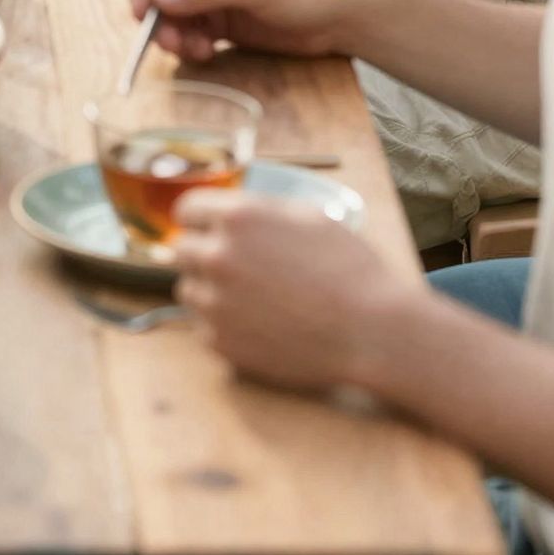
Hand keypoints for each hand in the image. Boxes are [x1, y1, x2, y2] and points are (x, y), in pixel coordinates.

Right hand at [126, 0, 359, 62]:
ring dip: (173, 34)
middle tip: (168, 42)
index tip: (138, 12)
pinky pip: (188, 31)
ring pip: (169, 13)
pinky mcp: (220, 19)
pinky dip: (189, 45)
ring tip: (195, 51)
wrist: (342, 16)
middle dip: (156, 14)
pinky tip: (207, 53)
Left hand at [173, 193, 414, 392]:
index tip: (208, 229)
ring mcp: (216, 304)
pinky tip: (257, 324)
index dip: (199, 219)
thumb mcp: (306, 216)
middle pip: (181, 250)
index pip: (186, 210)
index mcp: (237, 218)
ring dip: (210, 290)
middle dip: (202, 253)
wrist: (373, 332)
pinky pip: (204, 327)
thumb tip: (226, 211)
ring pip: (189, 290)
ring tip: (251, 298)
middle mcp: (218, 257)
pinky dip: (223, 325)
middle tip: (234, 266)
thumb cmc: (349, 269)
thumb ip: (257, 210)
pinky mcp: (222, 344)